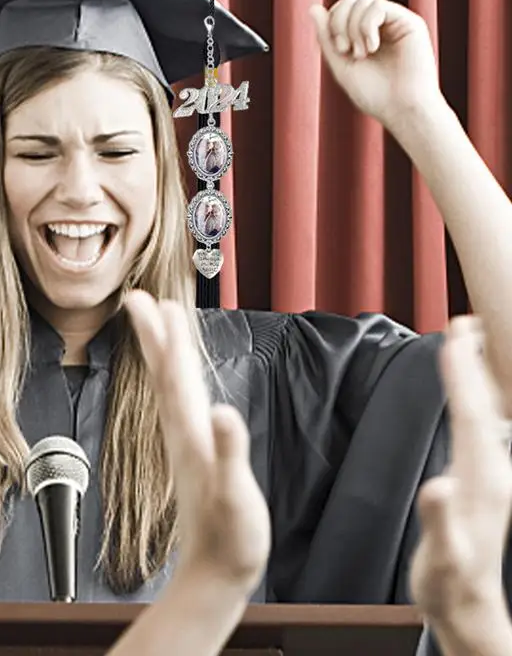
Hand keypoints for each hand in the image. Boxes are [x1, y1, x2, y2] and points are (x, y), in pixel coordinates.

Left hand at [125, 291, 270, 594]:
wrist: (214, 574)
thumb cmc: (230, 539)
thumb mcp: (235, 496)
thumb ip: (229, 454)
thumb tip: (224, 412)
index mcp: (190, 435)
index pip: (176, 378)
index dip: (171, 340)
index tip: (164, 303)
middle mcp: (182, 431)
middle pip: (163, 373)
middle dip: (153, 333)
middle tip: (138, 297)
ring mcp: (184, 440)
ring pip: (168, 384)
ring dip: (160, 350)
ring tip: (157, 320)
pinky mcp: (192, 449)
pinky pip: (179, 401)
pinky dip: (175, 376)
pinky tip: (179, 370)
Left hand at [310, 0, 442, 127]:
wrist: (401, 108)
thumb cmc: (373, 94)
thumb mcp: (340, 64)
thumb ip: (327, 38)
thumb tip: (313, 8)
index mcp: (364, 34)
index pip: (342, 9)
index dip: (332, 22)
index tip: (339, 50)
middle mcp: (381, 25)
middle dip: (340, 21)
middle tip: (345, 49)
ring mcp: (395, 22)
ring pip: (363, 0)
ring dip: (353, 27)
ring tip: (361, 54)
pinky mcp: (409, 22)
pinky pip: (378, 6)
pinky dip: (367, 26)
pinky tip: (372, 48)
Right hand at [410, 317, 511, 626]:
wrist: (466, 608)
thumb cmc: (451, 584)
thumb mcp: (445, 560)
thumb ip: (441, 523)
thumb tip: (439, 487)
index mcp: (482, 483)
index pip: (472, 417)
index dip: (463, 375)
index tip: (454, 338)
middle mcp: (492, 474)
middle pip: (483, 408)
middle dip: (472, 364)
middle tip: (463, 323)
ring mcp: (488, 476)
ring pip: (484, 415)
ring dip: (475, 377)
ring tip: (467, 345)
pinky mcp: (480, 482)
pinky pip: (476, 430)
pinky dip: (470, 403)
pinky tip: (466, 395)